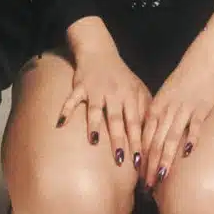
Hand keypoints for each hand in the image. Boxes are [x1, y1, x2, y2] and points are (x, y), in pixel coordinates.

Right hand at [56, 37, 150, 170]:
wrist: (100, 52)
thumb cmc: (121, 77)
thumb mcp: (137, 89)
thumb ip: (145, 109)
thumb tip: (152, 135)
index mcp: (130, 96)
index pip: (135, 122)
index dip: (137, 142)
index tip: (140, 162)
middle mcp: (114, 94)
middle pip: (117, 120)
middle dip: (119, 140)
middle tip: (121, 160)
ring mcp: (96, 90)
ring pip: (95, 109)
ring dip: (94, 125)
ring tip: (94, 141)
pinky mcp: (80, 86)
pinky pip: (72, 99)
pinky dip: (66, 110)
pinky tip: (60, 124)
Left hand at [140, 33, 213, 188]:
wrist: (200, 62)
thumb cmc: (181, 82)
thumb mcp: (164, 98)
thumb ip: (157, 118)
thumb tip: (150, 142)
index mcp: (155, 109)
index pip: (144, 138)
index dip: (141, 159)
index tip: (137, 178)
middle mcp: (166, 111)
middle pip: (155, 142)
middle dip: (149, 166)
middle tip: (146, 187)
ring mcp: (183, 109)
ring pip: (171, 137)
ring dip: (165, 158)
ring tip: (160, 177)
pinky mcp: (200, 107)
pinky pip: (194, 125)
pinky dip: (190, 138)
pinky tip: (187, 153)